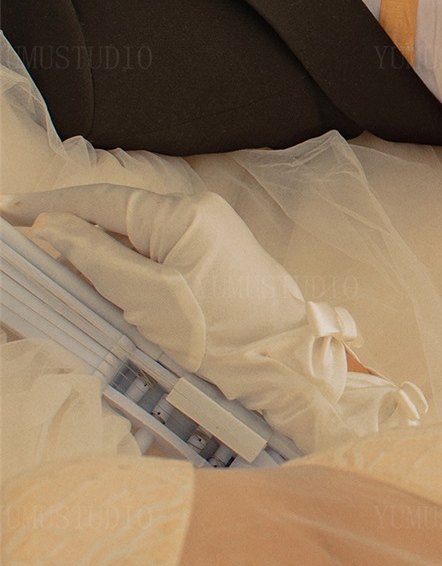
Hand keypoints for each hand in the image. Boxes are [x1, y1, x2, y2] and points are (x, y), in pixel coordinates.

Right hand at [3, 185, 424, 453]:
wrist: (288, 366)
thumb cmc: (225, 338)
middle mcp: (199, 211)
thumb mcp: (149, 300)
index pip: (100, 199)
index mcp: (182, 214)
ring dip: (100, 251)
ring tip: (62, 270)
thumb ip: (97, 258)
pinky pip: (160, 252)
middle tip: (30, 249)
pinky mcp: (218, 257)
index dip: (50, 207)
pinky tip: (108, 284)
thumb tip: (54, 227)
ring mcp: (212, 232)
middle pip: (118, 215)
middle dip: (72, 230)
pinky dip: (130, 265)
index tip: (12, 214)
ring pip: (137, 235)